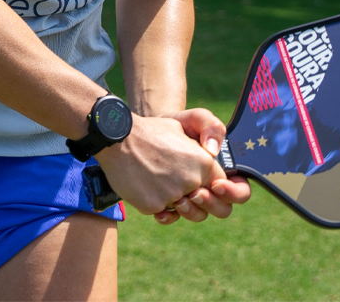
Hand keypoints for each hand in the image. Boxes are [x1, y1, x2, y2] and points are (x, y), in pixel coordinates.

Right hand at [94, 114, 219, 215]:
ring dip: (174, 202)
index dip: (213, 189)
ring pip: (181, 210)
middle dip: (195, 201)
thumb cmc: (151, 131)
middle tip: (181, 190)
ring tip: (160, 183)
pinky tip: (146, 187)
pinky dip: (155, 202)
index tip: (203, 187)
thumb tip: (213, 159)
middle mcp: (191, 181)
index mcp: (203, 163)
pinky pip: (161, 212)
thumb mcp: (182, 127)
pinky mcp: (154, 205)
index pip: (221, 187)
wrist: (118, 137)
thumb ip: (203, 144)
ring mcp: (172, 195)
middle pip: (203, 204)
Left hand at [152, 108, 250, 224]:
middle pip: (223, 209)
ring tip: (177, 200)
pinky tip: (160, 211)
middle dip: (211, 204)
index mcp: (224, 170)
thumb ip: (211, 126)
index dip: (233, 192)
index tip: (216, 184)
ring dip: (192, 212)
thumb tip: (213, 151)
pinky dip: (168, 217)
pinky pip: (175, 217)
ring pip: (201, 215)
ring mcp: (192, 196)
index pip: (240, 190)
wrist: (151, 131)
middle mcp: (211, 186)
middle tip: (194, 193)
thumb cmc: (181, 125)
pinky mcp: (173, 202)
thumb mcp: (196, 118)